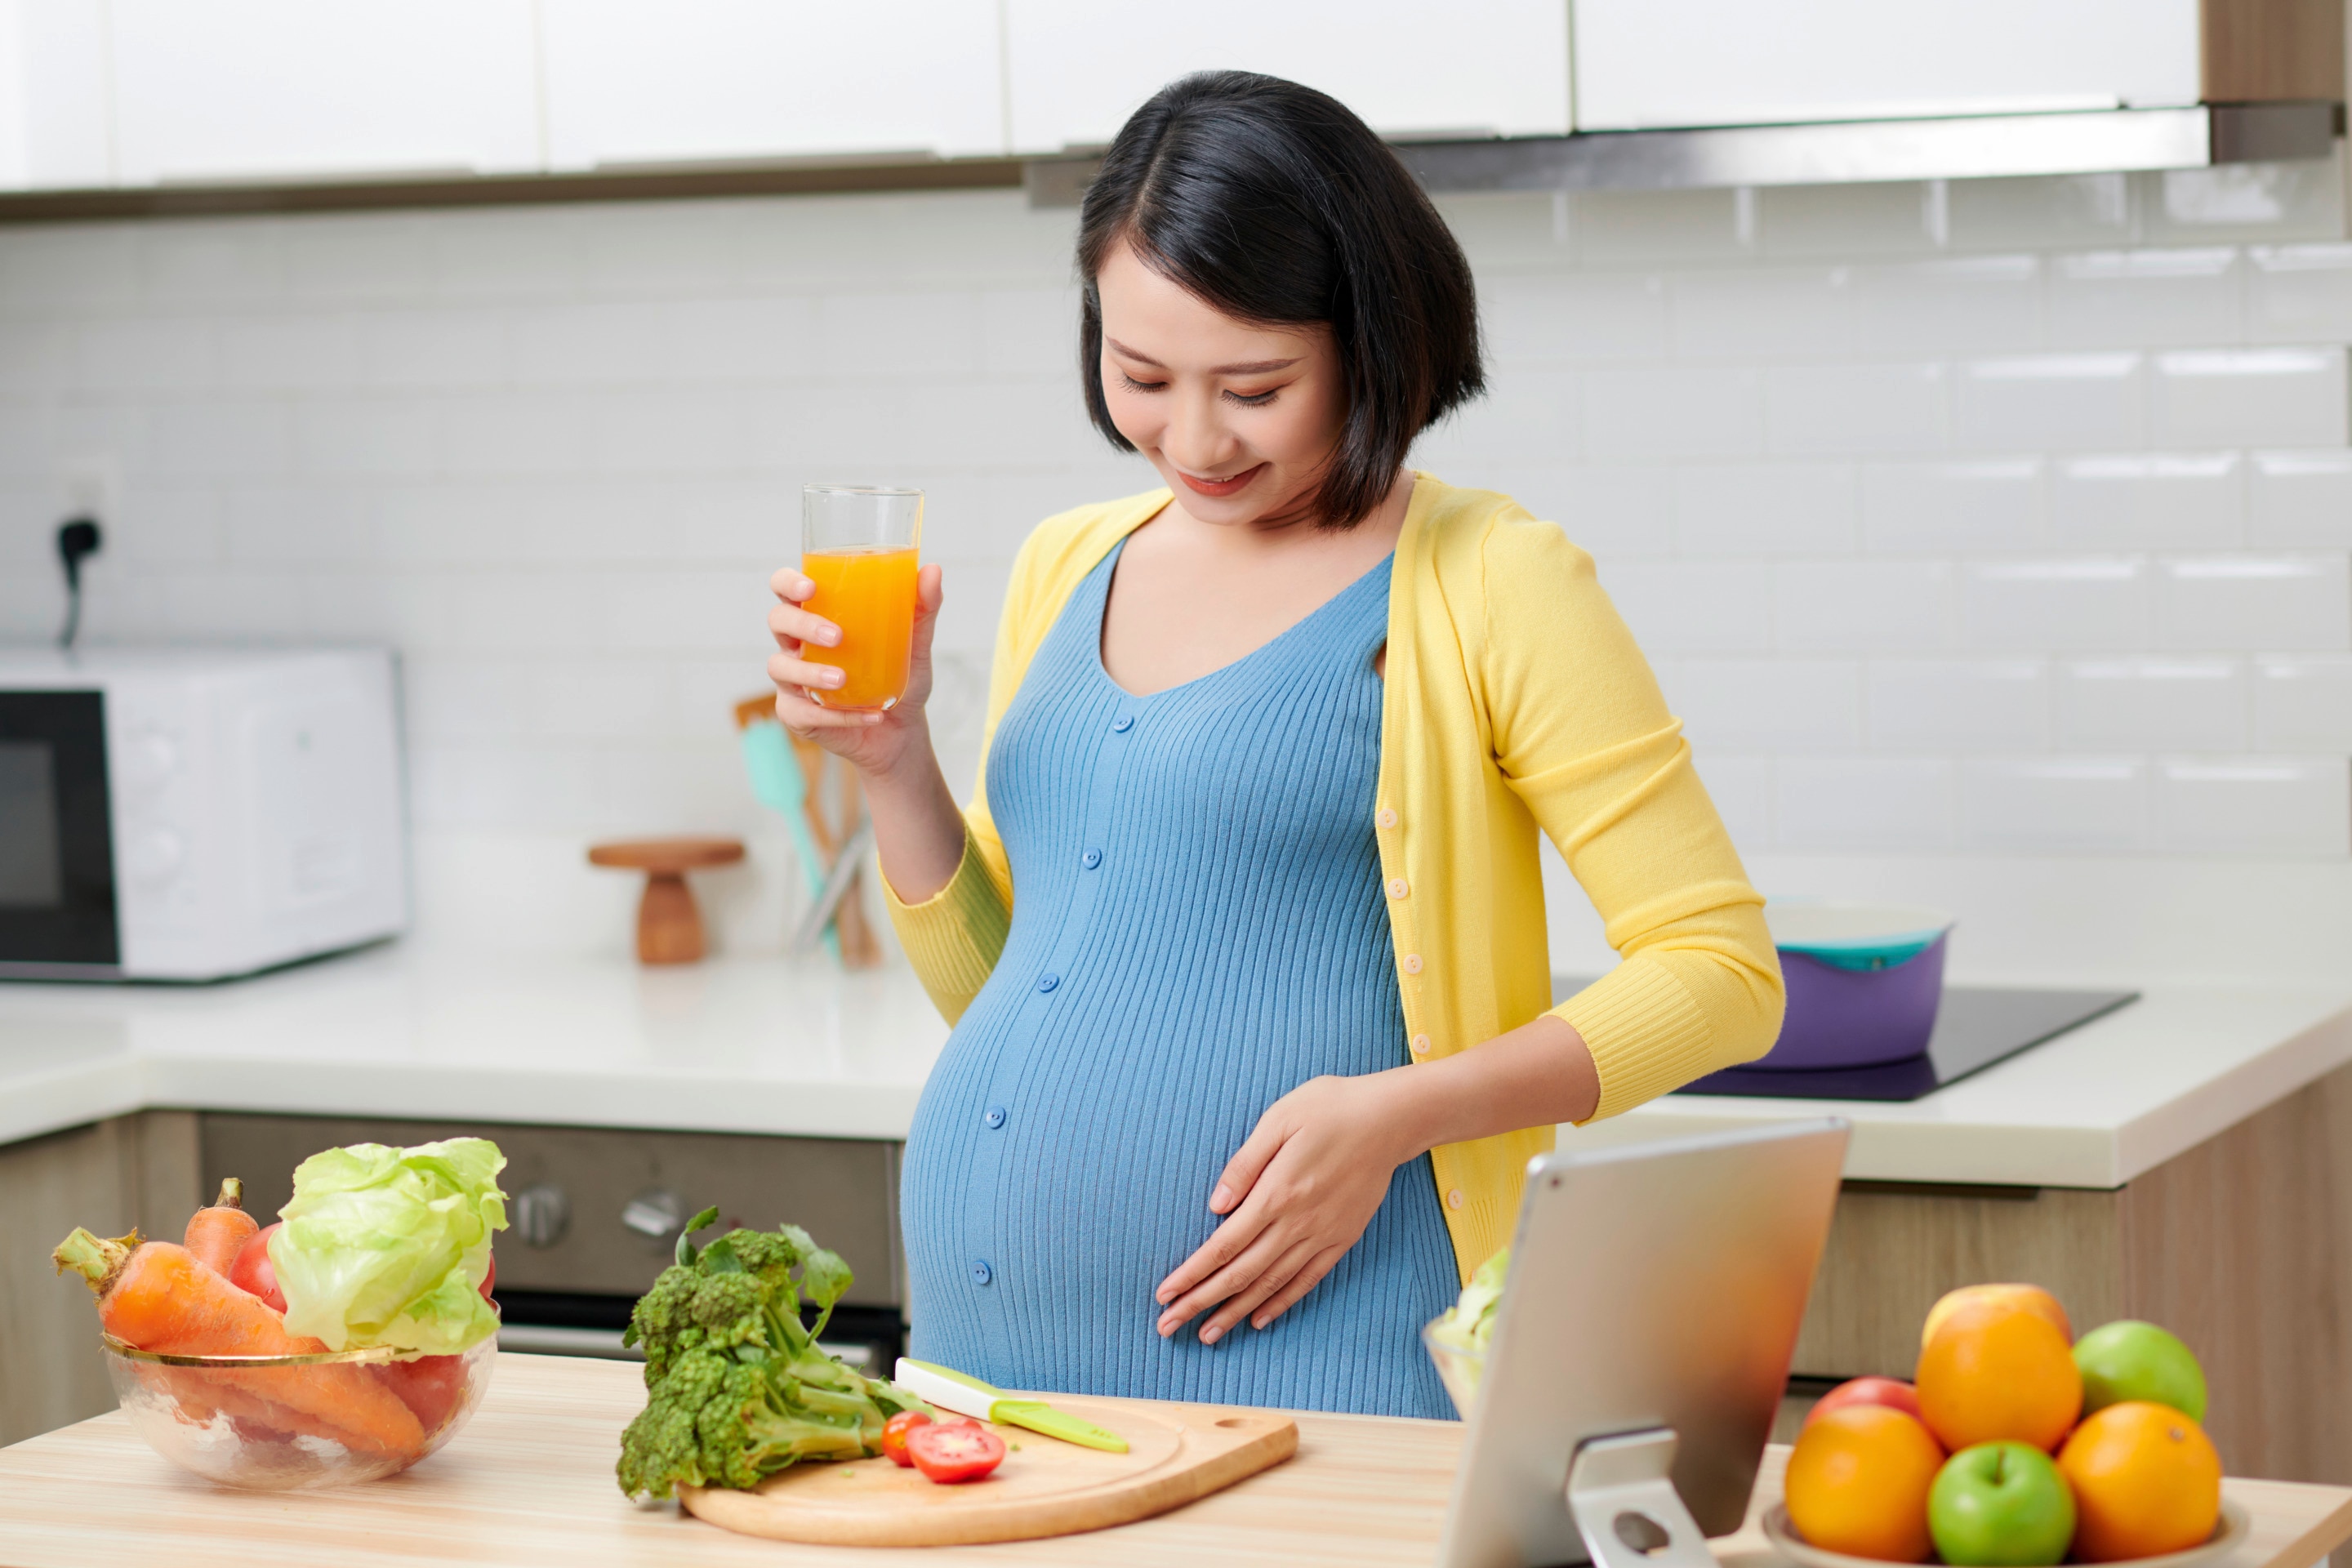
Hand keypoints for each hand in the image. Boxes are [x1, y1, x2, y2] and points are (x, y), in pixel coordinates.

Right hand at [766, 562, 943, 780]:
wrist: (902, 729)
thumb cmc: (901, 677)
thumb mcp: (916, 643)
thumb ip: (923, 608)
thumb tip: (933, 570)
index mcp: (818, 615)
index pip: (786, 588)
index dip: (788, 582)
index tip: (811, 588)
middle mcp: (797, 643)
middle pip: (778, 620)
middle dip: (802, 624)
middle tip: (837, 636)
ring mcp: (793, 679)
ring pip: (780, 666)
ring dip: (810, 672)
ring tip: (843, 679)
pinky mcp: (796, 713)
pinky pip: (803, 712)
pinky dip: (836, 715)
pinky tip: (868, 715)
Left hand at [1153, 1071, 1423, 1344]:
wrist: (1391, 1118)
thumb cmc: (1330, 1108)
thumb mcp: (1279, 1119)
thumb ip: (1245, 1164)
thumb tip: (1216, 1206)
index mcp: (1276, 1192)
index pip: (1224, 1245)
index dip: (1192, 1273)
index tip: (1165, 1294)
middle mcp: (1298, 1222)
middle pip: (1241, 1273)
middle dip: (1202, 1302)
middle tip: (1169, 1326)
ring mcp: (1322, 1234)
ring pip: (1272, 1284)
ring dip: (1236, 1312)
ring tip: (1209, 1334)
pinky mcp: (1342, 1239)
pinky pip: (1307, 1280)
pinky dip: (1282, 1302)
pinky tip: (1260, 1319)